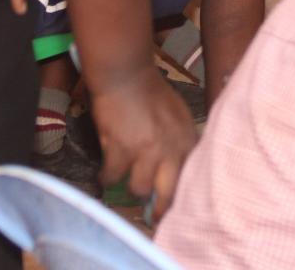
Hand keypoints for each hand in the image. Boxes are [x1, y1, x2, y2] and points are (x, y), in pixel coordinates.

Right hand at [91, 67, 196, 218]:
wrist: (127, 75)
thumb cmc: (152, 92)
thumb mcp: (178, 115)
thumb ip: (181, 140)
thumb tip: (177, 166)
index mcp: (187, 140)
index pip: (190, 177)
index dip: (181, 195)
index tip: (174, 206)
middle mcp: (171, 150)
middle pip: (169, 193)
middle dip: (161, 210)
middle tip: (153, 218)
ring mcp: (146, 152)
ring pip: (140, 189)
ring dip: (131, 188)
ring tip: (125, 184)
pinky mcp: (121, 150)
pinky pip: (112, 177)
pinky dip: (106, 178)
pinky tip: (104, 176)